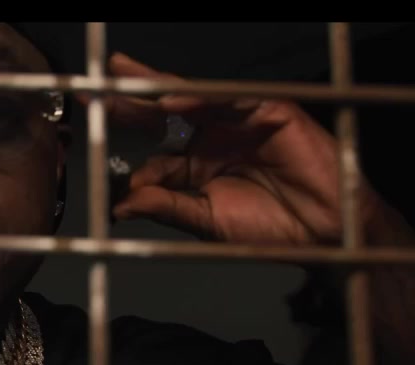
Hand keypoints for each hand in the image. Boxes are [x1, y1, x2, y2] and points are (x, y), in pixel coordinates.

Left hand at [96, 53, 379, 247]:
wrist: (323, 234)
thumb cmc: (269, 230)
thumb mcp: (205, 220)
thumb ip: (166, 207)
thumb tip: (119, 206)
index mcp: (195, 163)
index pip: (152, 149)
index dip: (123, 142)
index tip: (91, 136)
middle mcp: (213, 137)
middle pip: (165, 112)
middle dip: (130, 97)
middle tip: (96, 85)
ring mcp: (240, 121)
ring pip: (194, 97)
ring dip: (159, 89)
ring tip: (125, 81)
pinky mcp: (270, 112)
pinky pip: (232, 100)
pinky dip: (203, 99)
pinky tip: (172, 101)